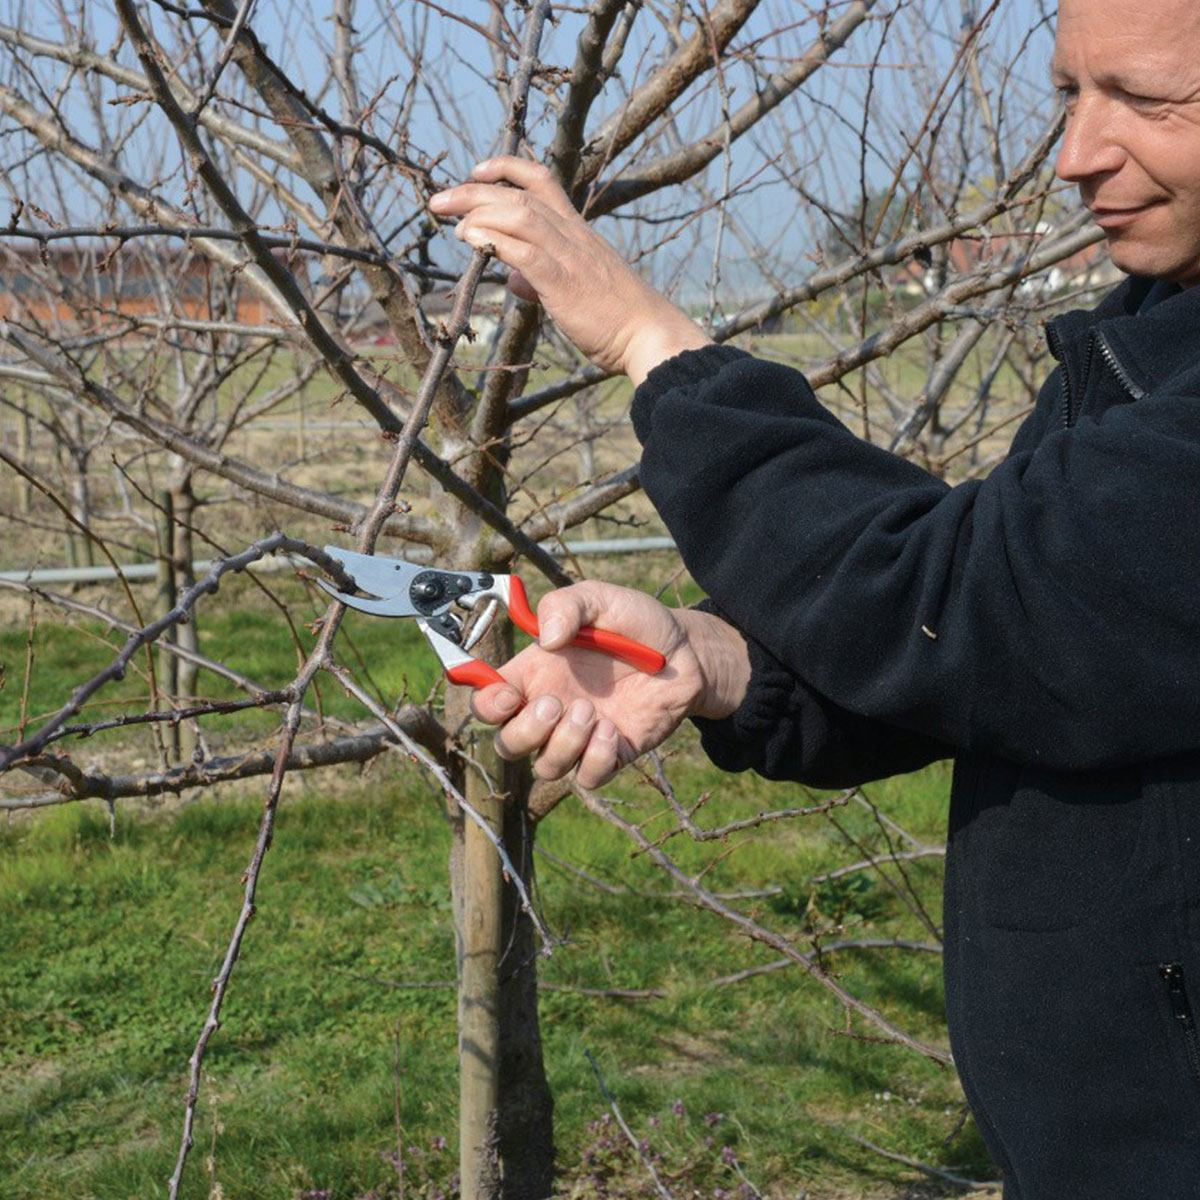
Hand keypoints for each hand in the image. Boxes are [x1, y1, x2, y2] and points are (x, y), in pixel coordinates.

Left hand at [428, 157, 711, 384]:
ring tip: (450, 221)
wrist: (650, 335)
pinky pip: (523, 249)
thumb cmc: (618, 320)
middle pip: (518, 194)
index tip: (477, 171)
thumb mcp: (576, 293)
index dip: (507, 169)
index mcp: (578, 232)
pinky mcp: (562, 281)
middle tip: (439, 200)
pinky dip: (493, 239)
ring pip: (518, 213)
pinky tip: (471, 240)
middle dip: (473, 190)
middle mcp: (572, 234)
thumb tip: (515, 281)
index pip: (542, 182)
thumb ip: (542, 281)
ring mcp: (568, 255)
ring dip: (477, 211)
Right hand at [470, 581, 750, 789]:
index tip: (507, 695)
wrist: (686, 652)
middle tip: (557, 704)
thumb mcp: (601, 599)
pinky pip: (586, 778)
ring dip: (563, 744)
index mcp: (535, 674)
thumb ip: (567, 605)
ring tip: (592, 712)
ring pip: (545, 767)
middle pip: (508, 745)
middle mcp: (551, 710)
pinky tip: (613, 731)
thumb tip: (546, 639)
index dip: (486, 705)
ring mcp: (580, 736)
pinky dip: (594, 760)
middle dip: (524, 732)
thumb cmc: (636, 623)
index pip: (488, 703)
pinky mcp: (611, 754)